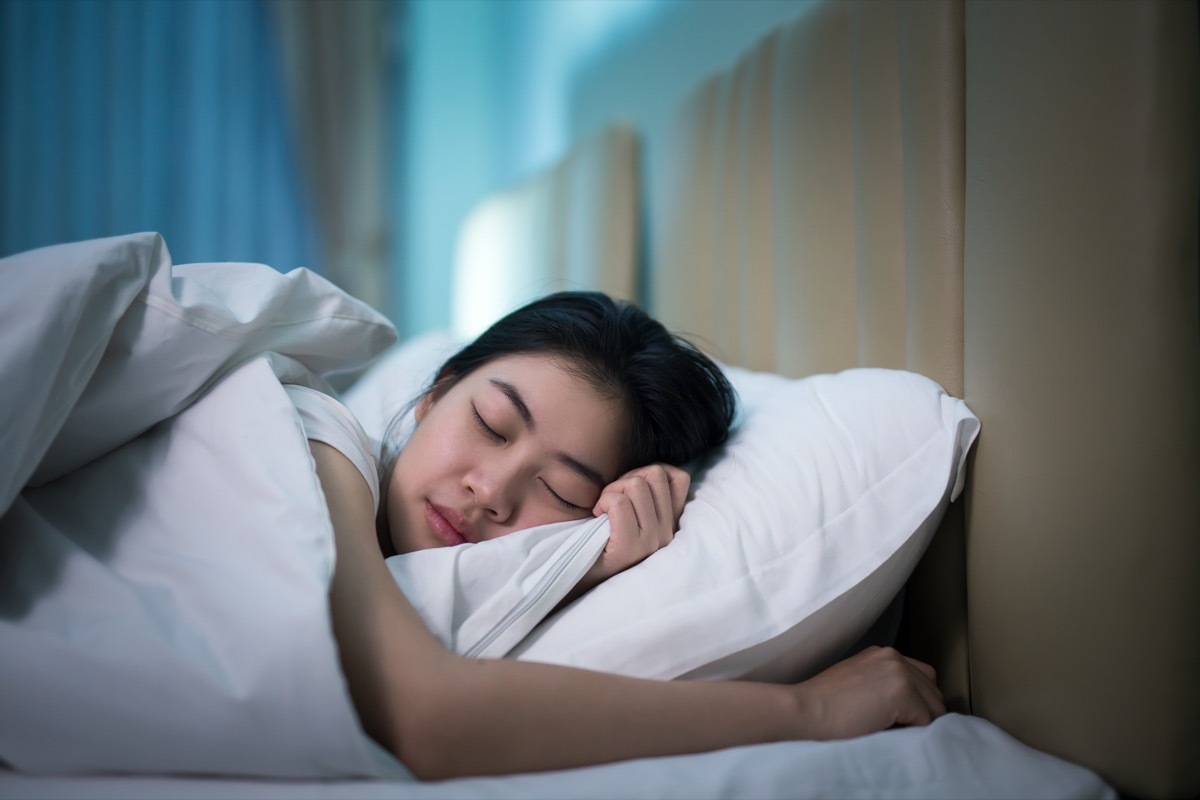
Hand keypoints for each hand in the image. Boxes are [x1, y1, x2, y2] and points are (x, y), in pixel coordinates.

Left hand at [578, 464, 690, 591]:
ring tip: (603, 511)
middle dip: (627, 479)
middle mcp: (667, 535)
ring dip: (612, 490)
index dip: (649, 472)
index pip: (679, 478)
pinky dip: (603, 502)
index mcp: (670, 526)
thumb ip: (644, 497)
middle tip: (610, 501)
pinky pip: (619, 503)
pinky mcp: (629, 549)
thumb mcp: (628, 518)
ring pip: (637, 485)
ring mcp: (651, 543)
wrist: (574, 583)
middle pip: (655, 474)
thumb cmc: (597, 545)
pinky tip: (596, 518)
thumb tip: (646, 470)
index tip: (628, 491)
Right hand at [791, 646, 945, 739]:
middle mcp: (893, 656)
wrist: (805, 713)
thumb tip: (911, 709)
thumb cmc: (823, 708)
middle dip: (922, 711)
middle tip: (898, 728)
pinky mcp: (901, 692)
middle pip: (933, 690)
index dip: (916, 701)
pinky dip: (913, 732)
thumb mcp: (856, 685)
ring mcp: (898, 672)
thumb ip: (882, 686)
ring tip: (893, 731)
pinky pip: (926, 721)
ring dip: (919, 722)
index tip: (899, 718)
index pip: (921, 677)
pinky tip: (888, 732)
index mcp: (881, 654)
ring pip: (934, 706)